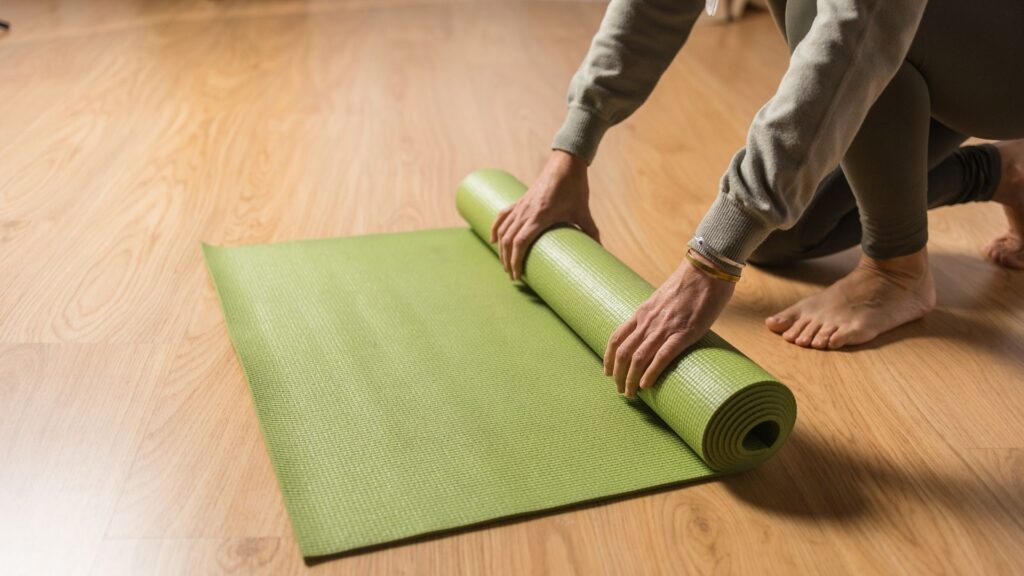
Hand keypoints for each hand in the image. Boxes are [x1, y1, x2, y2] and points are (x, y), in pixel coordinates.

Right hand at [490, 150, 598, 279]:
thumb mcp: (583, 211)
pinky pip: (502, 216)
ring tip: (505, 264)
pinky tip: (493, 240)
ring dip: (501, 249)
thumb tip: (601, 250)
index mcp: (540, 216)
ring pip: (503, 230)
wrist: (566, 163)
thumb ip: (591, 231)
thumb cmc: (575, 187)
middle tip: (513, 276)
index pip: (520, 242)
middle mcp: (526, 211)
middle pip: (508, 240)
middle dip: (507, 260)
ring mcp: (520, 205)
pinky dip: (495, 228)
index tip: (517, 275)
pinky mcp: (519, 200)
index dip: (515, 260)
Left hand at [604, 253, 736, 397]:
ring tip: (631, 394)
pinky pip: (661, 356)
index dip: (609, 358)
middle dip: (618, 375)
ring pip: (637, 358)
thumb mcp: (663, 299)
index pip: (616, 338)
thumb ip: (656, 314)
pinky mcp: (683, 333)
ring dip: (630, 379)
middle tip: (620, 390)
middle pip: (623, 353)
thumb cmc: (690, 284)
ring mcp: (664, 328)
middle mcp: (648, 321)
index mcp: (642, 312)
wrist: (707, 271)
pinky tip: (646, 385)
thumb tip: (657, 329)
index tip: (608, 372)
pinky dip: (650, 373)